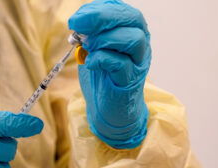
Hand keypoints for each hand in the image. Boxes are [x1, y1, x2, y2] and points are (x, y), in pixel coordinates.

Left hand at [68, 0, 150, 148]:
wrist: (108, 108)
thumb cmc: (102, 76)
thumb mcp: (93, 49)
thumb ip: (89, 34)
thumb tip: (79, 22)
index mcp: (130, 31)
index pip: (121, 10)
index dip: (99, 9)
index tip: (77, 18)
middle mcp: (140, 43)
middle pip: (132, 18)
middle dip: (102, 17)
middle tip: (78, 26)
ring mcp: (138, 62)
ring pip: (132, 39)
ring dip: (104, 39)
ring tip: (88, 47)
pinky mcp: (130, 80)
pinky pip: (121, 64)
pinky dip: (102, 59)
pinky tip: (91, 63)